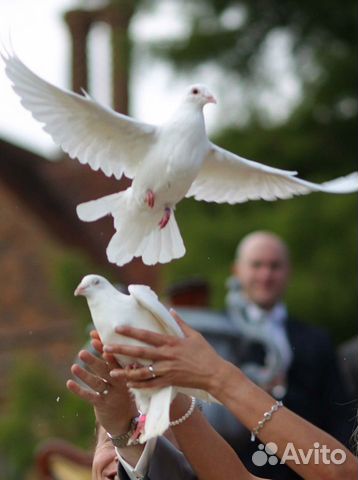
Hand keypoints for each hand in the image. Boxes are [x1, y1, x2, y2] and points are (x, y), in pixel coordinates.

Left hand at [66, 340, 137, 435]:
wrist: (126, 420)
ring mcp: (112, 395)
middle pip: (106, 370)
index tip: (94, 338)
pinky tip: (69, 383)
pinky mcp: (103, 405)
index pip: (115, 358)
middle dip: (94, 361)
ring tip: (74, 367)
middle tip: (82, 353)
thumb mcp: (120, 374)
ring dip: (85, 376)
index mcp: (126, 372)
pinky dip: (79, 390)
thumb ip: (108, 357)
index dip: (104, 348)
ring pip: (97, 383)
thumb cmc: (120, 389)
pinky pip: (90, 397)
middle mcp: (121, 383)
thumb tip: (94, 336)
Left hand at [104, 310, 227, 394]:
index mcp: (172, 342)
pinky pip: (151, 385)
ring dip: (126, 372)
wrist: (215, 374)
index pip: (148, 336)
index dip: (132, 331)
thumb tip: (170, 310)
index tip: (118, 328)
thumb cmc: (205, 353)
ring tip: (111, 371)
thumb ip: (180, 323)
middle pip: (140, 353)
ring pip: (142, 372)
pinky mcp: (169, 382)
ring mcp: (167, 370)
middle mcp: (167, 356)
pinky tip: (128, 384)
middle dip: (122, 350)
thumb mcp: (194, 335)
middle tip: (106, 348)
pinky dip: (139, 385)